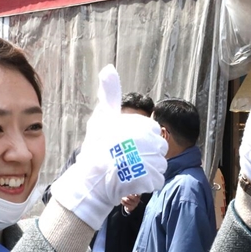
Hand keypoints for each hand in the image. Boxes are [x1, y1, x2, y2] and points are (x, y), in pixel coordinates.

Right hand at [51, 65, 166, 229]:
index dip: (140, 140)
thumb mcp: (103, 118)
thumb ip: (109, 94)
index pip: (153, 132)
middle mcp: (151, 141)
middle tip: (128, 160)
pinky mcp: (152, 179)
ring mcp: (153, 161)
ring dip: (147, 170)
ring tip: (129, 172)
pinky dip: (147, 183)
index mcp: (143, 125)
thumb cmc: (97, 148)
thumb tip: (108, 68)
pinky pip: (157, 180)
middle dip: (147, 155)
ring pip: (159, 165)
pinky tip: (133, 181)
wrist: (92, 179)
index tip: (126, 146)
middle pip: (159, 148)